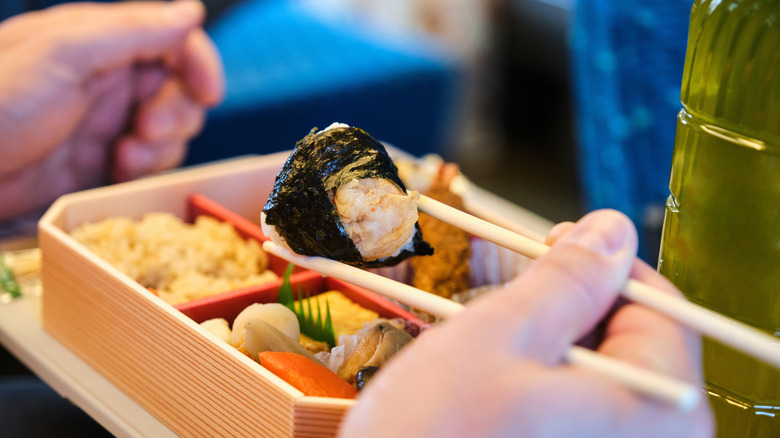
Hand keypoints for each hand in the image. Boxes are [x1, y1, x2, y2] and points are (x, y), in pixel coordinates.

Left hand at [0, 1, 223, 220]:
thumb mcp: (63, 54)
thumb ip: (131, 31)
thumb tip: (190, 10)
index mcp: (103, 41)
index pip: (175, 41)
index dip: (199, 63)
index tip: (208, 92)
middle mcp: (111, 78)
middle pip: (182, 90)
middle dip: (177, 112)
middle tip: (145, 129)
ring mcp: (109, 122)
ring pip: (173, 130)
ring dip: (161, 146)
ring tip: (122, 157)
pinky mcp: (103, 161)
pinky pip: (151, 162)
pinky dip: (146, 169)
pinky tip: (116, 170)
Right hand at [339, 210, 713, 437]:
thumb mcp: (500, 337)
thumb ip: (567, 279)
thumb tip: (612, 230)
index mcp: (658, 414)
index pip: (661, 307)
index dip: (605, 262)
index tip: (556, 240)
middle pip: (632, 345)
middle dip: (573, 308)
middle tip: (512, 295)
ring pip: (600, 378)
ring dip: (550, 347)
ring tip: (492, 349)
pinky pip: (580, 413)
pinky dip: (544, 386)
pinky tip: (497, 389)